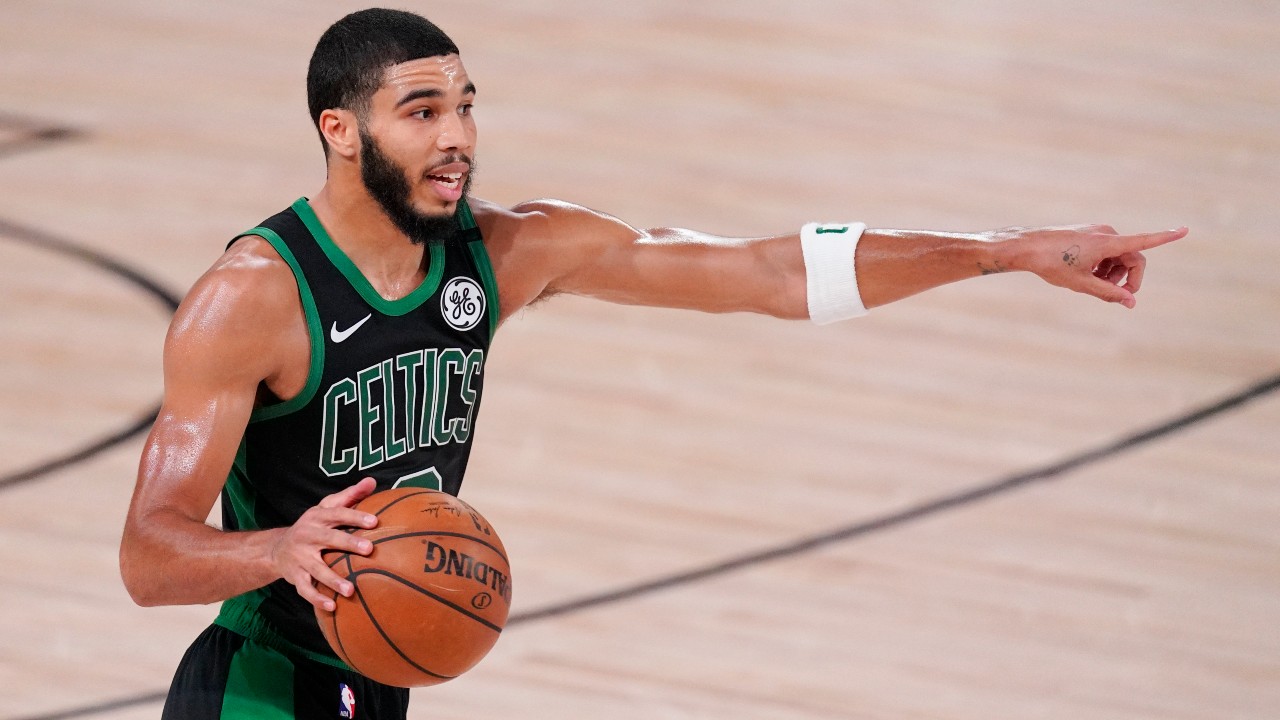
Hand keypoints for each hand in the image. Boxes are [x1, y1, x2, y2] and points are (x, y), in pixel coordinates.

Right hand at [270, 477, 378, 610]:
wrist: (277, 548)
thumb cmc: (313, 525)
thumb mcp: (326, 507)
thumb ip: (350, 495)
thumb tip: (372, 481)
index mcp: (317, 517)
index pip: (337, 514)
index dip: (355, 516)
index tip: (374, 521)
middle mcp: (307, 536)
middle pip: (328, 539)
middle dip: (348, 544)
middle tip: (369, 549)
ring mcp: (300, 558)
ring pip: (317, 569)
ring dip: (333, 580)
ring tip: (351, 590)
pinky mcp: (295, 576)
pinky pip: (305, 590)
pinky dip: (317, 599)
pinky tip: (332, 607)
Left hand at [995, 225, 1186, 307]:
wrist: (1026, 247)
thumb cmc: (1052, 264)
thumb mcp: (1081, 284)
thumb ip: (1109, 293)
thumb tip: (1131, 302)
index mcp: (1108, 242)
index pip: (1143, 241)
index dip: (1166, 238)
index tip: (1185, 230)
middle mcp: (1106, 233)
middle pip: (1133, 258)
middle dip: (1129, 278)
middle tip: (1118, 297)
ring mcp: (1097, 231)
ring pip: (1119, 256)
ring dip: (1115, 273)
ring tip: (1094, 284)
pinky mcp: (1089, 233)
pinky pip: (1106, 251)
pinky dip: (1104, 265)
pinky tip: (1087, 274)